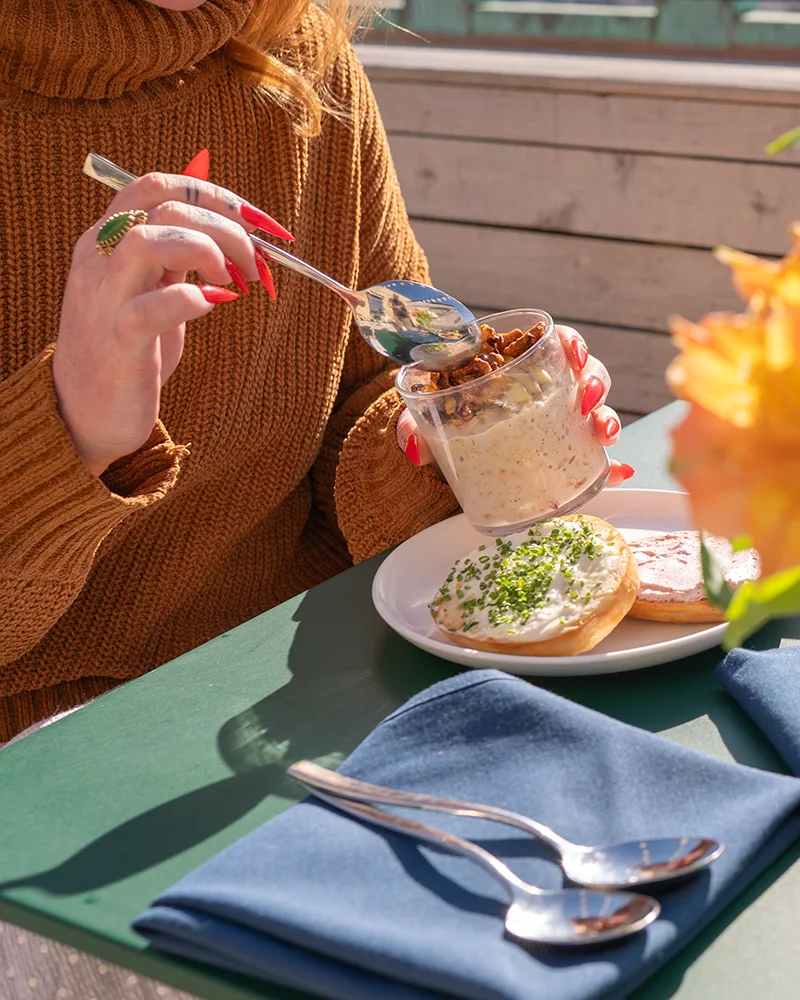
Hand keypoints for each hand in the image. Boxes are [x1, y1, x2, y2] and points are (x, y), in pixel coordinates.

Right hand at [52, 170, 287, 475]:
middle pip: (164, 205)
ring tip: (232, 280)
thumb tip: (229, 229)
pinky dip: (190, 300)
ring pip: (147, 241)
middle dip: (226, 226)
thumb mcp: (152, 289)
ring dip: (205, 250)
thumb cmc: (129, 350)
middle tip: (256, 263)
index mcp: (107, 239)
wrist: (85, 413)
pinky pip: (150, 308)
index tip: (259, 222)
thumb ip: (177, 257)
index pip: (157, 185)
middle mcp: (100, 260)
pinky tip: (212, 306)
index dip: (215, 193)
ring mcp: (106, 299)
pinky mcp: (119, 342)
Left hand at [396, 324, 633, 486]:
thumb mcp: (422, 416)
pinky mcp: (561, 455)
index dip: (570, 343)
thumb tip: (413, 446)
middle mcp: (546, 389)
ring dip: (607, 419)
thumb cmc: (437, 418)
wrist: (440, 448)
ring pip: (595, 411)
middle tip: (585, 399)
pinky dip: (610, 465)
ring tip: (603, 434)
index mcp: (518, 366)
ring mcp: (557, 422)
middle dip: (594, 383)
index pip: (554, 342)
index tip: (571, 353)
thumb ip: (413, 425)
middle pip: (585, 374)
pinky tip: (620, 473)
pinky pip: (591, 457)